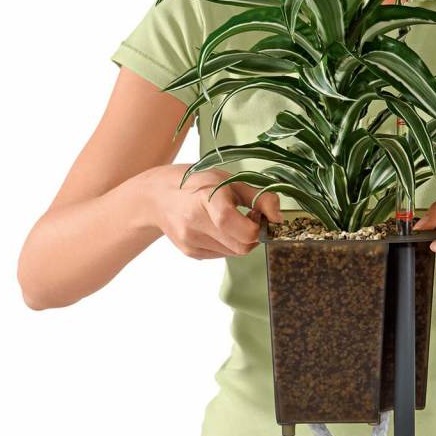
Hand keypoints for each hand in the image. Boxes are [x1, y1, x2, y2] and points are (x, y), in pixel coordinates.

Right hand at [140, 165, 280, 258]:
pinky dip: (227, 243)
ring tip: (230, 220)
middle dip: (253, 236)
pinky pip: (222, 254)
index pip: (243, 231)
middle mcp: (195, 225)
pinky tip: (216, 227)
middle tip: (248, 217)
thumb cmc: (197, 183)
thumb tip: (279, 218)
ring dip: (240, 240)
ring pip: (234, 253)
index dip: (257, 227)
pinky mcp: (190, 252)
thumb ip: (259, 197)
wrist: (156, 197)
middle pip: (242, 247)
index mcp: (207, 201)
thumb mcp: (228, 180)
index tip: (256, 214)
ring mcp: (191, 242)